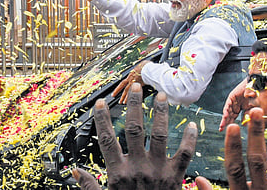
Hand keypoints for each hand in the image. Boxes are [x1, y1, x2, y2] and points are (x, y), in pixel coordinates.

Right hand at [73, 83, 197, 189]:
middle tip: (137, 86)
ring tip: (162, 96)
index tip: (101, 103)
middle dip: (134, 106)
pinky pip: (184, 154)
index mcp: (118, 173)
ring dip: (160, 114)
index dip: (102, 120)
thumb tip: (74, 171)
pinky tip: (192, 124)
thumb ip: (88, 187)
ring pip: (158, 135)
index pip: (106, 140)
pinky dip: (189, 139)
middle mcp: (137, 167)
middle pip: (133, 129)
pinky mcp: (175, 177)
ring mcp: (158, 170)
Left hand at [112, 60, 149, 103]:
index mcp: (130, 75)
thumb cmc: (145, 66)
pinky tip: (131, 101)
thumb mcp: (138, 68)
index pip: (122, 83)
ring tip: (123, 103)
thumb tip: (138, 72)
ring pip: (128, 91)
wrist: (148, 67)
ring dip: (125, 97)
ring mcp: (134, 82)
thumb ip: (137, 71)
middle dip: (119, 94)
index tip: (114, 93)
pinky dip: (132, 97)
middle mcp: (131, 79)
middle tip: (117, 99)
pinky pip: (135, 92)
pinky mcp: (139, 85)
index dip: (118, 88)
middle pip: (124, 88)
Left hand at [219, 78, 251, 131]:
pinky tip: (225, 115)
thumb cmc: (256, 96)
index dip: (230, 123)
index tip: (226, 131)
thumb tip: (243, 123)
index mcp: (240, 108)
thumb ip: (248, 114)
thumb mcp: (253, 108)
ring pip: (228, 111)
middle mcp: (235, 105)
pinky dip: (227, 110)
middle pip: (229, 115)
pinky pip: (228, 104)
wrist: (255, 85)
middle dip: (225, 122)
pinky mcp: (232, 97)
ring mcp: (233, 101)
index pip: (234, 117)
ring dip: (225, 118)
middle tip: (221, 129)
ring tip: (222, 125)